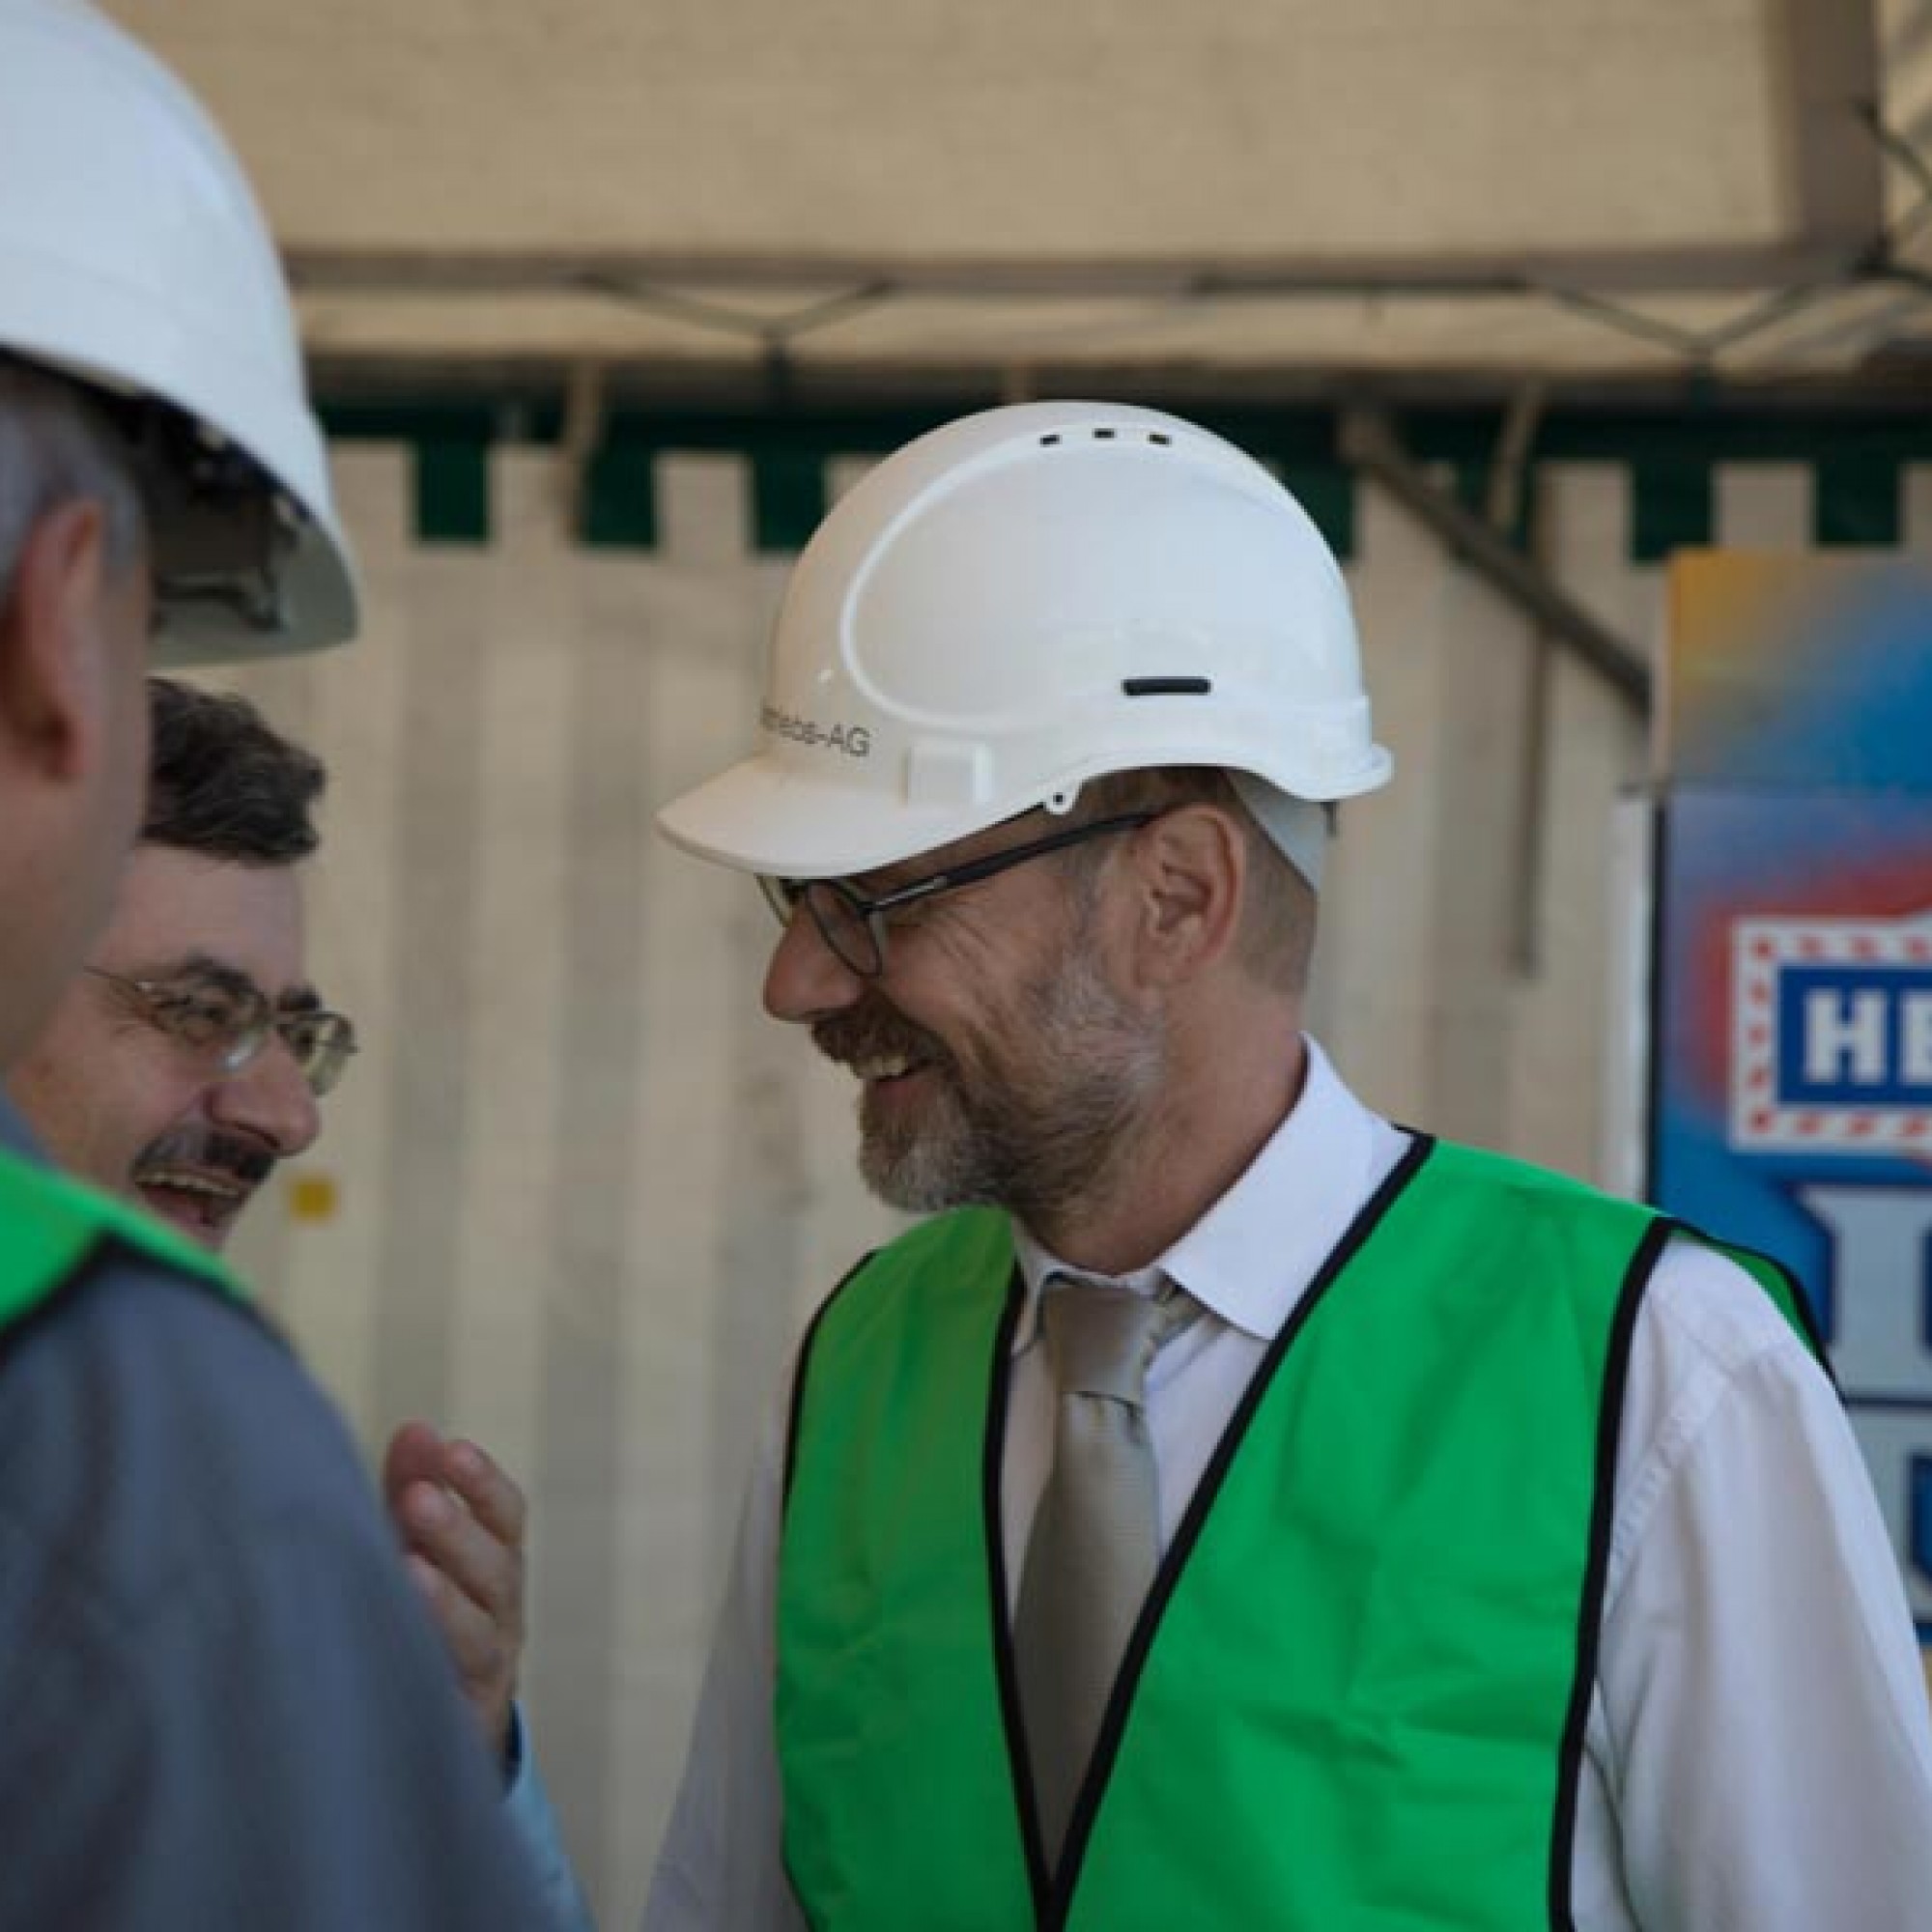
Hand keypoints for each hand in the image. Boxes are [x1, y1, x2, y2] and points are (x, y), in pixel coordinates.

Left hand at [383, 1420, 527, 1761]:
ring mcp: (485, 1673)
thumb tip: (416, 1427)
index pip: (507, 1516)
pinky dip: (427, 1669)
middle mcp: (501, 1615)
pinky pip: (449, 1697)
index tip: (451, 1449)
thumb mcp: (416, 1544)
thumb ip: (415, 1486)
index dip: (482, 1484)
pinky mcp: (457, 1724)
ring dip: (445, 1599)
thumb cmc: (421, 1610)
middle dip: (458, 1532)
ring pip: (479, 1635)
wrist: (428, 1721)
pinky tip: (391, 1646)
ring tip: (407, 1569)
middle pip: (497, 1571)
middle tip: (416, 1498)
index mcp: (496, 1564)